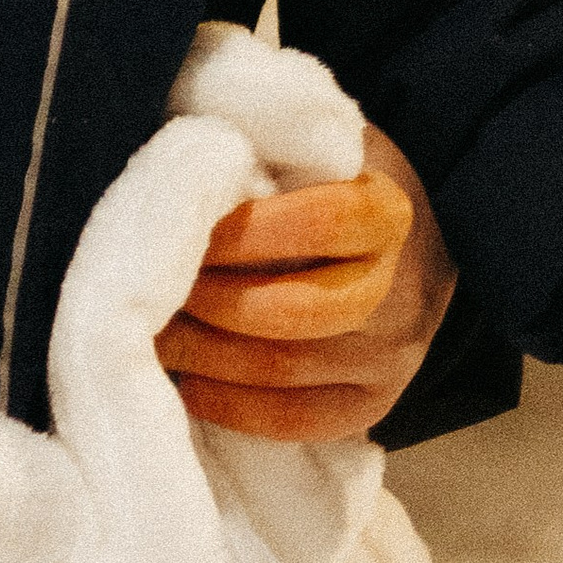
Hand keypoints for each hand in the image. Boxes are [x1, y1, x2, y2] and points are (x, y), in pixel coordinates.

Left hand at [155, 124, 456, 441]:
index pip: (317, 225)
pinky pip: (296, 421)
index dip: (240, 233)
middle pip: (293, 310)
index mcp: (391, 214)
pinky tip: (189, 382)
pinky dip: (232, 408)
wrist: (410, 243)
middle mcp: (403, 292)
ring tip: (156, 333)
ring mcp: (394, 357)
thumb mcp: (315, 141)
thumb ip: (268, 140)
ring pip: (284, 370)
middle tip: (152, 291)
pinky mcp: (374, 403)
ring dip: (204, 355)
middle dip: (208, 301)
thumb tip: (193, 154)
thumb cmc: (334, 182)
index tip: (185, 230)